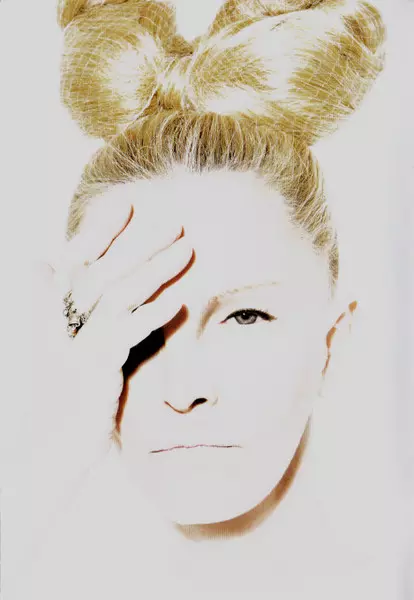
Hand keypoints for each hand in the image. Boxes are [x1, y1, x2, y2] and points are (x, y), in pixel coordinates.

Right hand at [26, 195, 192, 552]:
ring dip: (155, 267)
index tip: (126, 206)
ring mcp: (74, 345)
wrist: (41, 454)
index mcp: (51, 314)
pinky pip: (126, 333)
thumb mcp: (53, 349)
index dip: (99, 231)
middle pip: (102, 269)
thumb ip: (52, 307)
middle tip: (176, 222)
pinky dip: (153, 313)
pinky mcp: (92, 371)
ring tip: (188, 247)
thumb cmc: (52, 401)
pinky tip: (179, 299)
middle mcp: (59, 323)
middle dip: (140, 242)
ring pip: (118, 294)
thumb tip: (40, 265)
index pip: (75, 261)